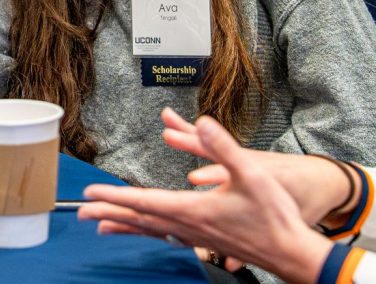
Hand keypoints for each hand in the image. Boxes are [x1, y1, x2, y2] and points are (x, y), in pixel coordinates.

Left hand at [78, 115, 334, 283]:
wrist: (293, 253)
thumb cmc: (274, 217)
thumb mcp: (252, 175)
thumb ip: (224, 147)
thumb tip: (203, 121)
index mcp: (192, 210)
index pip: (144, 202)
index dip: (115, 196)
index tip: (91, 194)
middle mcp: (188, 227)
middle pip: (139, 219)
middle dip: (108, 213)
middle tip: (81, 212)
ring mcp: (196, 237)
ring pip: (151, 229)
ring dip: (123, 225)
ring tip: (101, 225)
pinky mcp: (205, 241)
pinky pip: (166, 235)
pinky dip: (148, 231)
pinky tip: (147, 231)